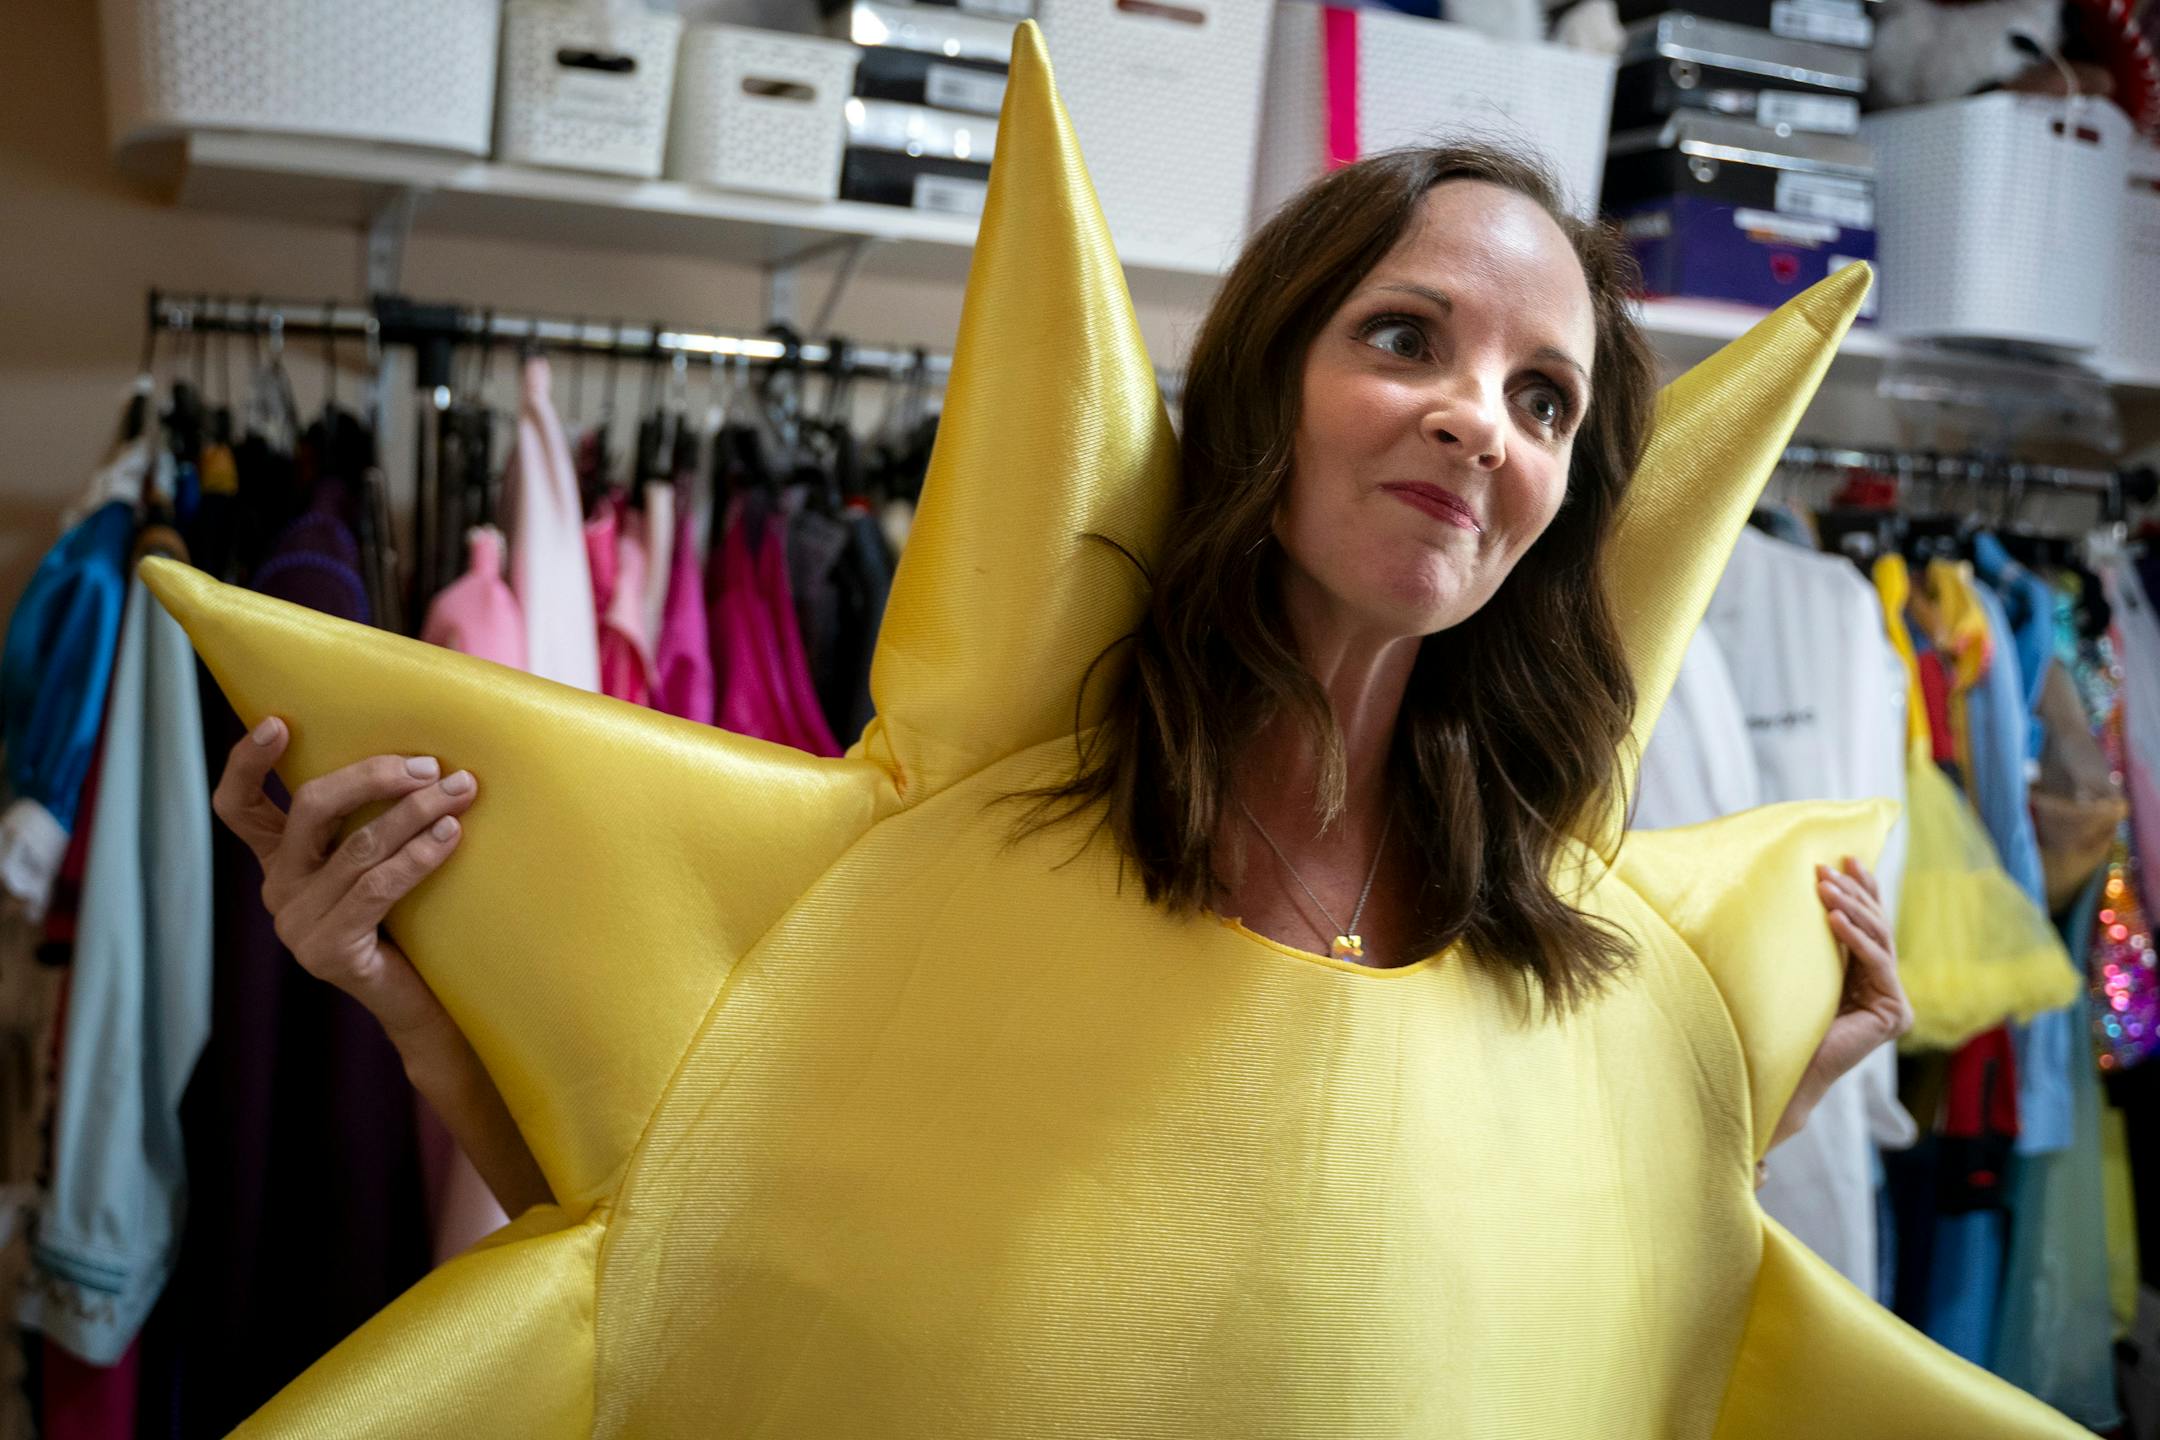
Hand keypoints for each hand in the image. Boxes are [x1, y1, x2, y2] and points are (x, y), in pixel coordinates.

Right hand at [211, 715, 476, 1044]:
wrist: (423, 1004)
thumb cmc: (412, 921)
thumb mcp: (381, 862)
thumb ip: (375, 819)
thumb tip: (425, 755)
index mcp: (282, 861)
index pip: (240, 808)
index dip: (248, 763)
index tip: (279, 722)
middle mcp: (278, 888)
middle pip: (309, 809)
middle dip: (371, 777)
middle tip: (428, 765)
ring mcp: (297, 924)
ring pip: (357, 846)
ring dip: (415, 811)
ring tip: (462, 790)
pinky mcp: (327, 951)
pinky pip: (378, 886)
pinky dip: (419, 853)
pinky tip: (452, 834)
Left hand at [1765, 856, 1913, 1159]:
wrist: (1778, 1069)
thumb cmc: (1777, 1018)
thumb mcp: (1799, 966)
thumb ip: (1814, 938)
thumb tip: (1803, 887)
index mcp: (1866, 975)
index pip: (1868, 923)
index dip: (1862, 889)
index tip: (1845, 857)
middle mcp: (1885, 987)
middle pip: (1876, 927)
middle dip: (1855, 893)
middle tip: (1829, 866)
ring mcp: (1894, 1002)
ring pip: (1879, 941)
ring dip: (1852, 908)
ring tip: (1825, 885)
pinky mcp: (1894, 1015)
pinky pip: (1876, 965)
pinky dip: (1855, 938)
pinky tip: (1833, 917)